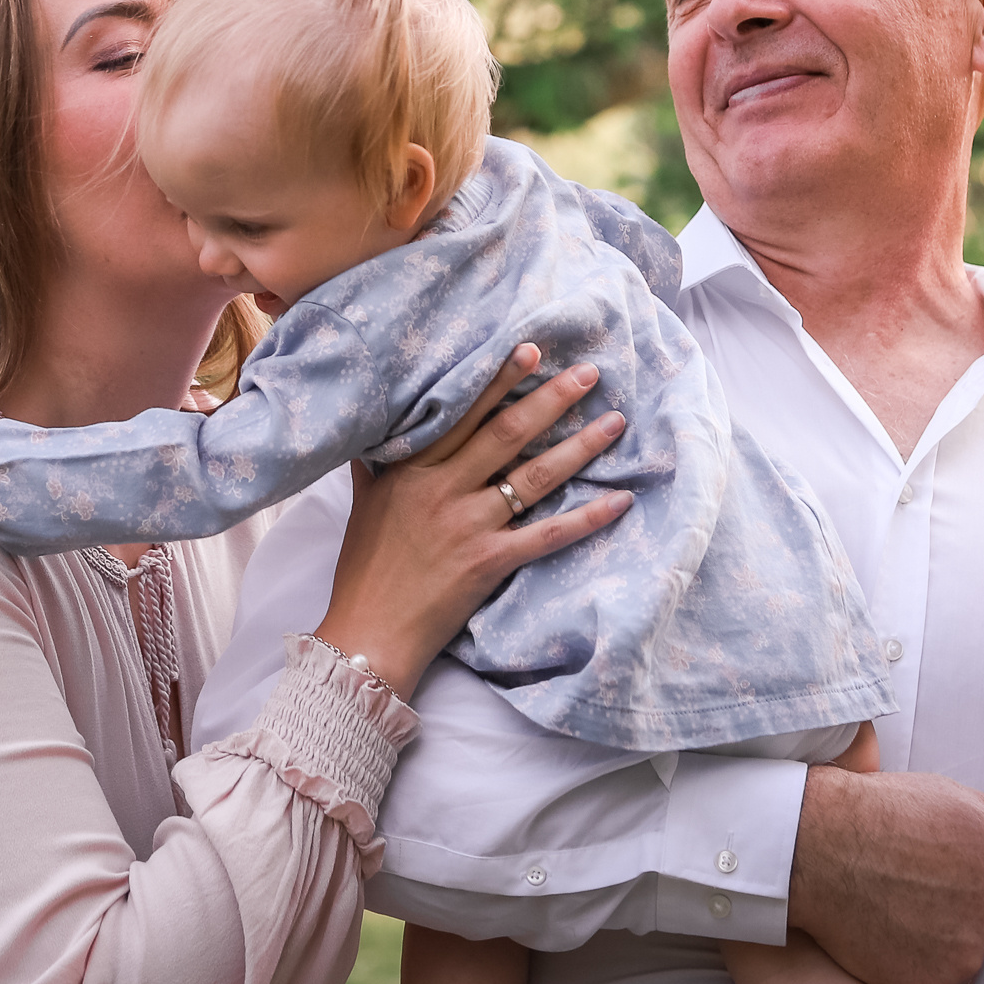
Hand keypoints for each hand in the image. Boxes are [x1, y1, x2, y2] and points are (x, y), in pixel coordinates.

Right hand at [316, 344, 632, 700]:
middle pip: (507, 434)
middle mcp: (443, 490)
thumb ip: (375, 463)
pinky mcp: (491, 563)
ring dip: (579, 447)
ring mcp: (470, 526)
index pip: (463, 414)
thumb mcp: (364, 504)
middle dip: (552, 399)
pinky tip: (620, 501)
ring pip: (534, 477)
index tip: (531, 350)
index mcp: (413, 470)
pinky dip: (587, 518)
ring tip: (614, 423)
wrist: (369, 632)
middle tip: (590, 373)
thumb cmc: (364, 569)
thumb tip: (371, 430)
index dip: (499, 381)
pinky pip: (548, 535)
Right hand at [788, 766, 983, 983]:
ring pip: (951, 965)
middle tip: (908, 893)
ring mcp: (961, 963)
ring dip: (926, 950)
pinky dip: (896, 976)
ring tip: (887, 915)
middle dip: (952, 918)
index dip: (968, 882)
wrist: (826, 842)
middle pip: (981, 931)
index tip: (935, 873)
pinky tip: (874, 942)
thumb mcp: (954, 795)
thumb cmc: (886, 811)